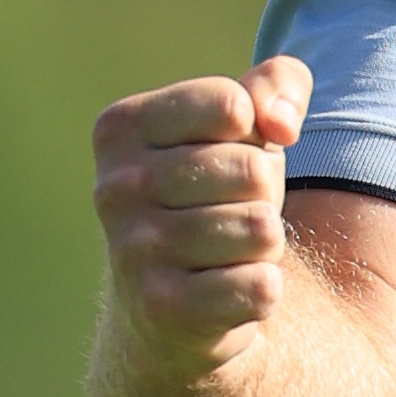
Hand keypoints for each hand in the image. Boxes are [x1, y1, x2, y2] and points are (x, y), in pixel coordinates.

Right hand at [91, 55, 310, 375]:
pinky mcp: (163, 311)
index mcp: (120, 128)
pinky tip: (224, 294)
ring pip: (261, 230)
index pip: (233, 106)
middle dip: (262, 195)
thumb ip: (276, 85)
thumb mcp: (244, 125)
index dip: (253, 131)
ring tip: (224, 253)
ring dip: (262, 246)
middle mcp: (114, 188)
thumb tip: (281, 124)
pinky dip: (260, 292)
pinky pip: (260, 287)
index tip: (226, 153)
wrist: (169, 309)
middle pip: (253, 171)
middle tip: (227, 212)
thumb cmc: (214, 194)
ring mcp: (133, 252)